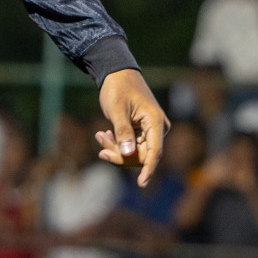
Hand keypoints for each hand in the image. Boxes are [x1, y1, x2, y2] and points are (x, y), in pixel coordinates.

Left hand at [95, 68, 169, 186]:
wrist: (116, 73)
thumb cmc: (117, 88)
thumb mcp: (116, 109)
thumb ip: (123, 131)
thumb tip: (128, 154)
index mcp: (156, 123)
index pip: (155, 152)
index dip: (148, 169)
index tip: (141, 184)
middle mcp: (157, 129)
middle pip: (142, 155)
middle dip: (120, 155)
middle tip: (100, 149)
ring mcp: (150, 131)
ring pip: (134, 152)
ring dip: (116, 149)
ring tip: (99, 136)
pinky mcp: (142, 131)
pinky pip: (131, 145)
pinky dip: (117, 143)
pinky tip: (103, 135)